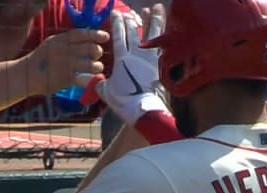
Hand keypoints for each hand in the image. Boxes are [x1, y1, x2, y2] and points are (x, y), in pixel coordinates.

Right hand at [21, 28, 107, 95]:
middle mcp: (63, 50)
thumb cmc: (41, 60)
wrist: (26, 75)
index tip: (105, 37)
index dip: (95, 35)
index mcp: (60, 40)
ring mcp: (65, 65)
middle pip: (90, 48)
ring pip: (91, 64)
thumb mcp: (51, 44)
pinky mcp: (66, 79)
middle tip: (96, 56)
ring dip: (97, 67)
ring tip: (96, 68)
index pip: (81, 34)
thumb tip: (87, 39)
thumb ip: (67, 41)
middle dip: (97, 52)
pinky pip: (86, 79)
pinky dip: (92, 80)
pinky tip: (93, 80)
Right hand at [94, 5, 166, 125]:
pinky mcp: (160, 65)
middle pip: (134, 32)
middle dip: (131, 20)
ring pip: (152, 34)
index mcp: (122, 59)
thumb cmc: (124, 101)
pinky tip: (167, 28)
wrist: (143, 108)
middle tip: (128, 12)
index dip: (117, 23)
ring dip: (153, 20)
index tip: (116, 12)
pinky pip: (162, 46)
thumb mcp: (106, 92)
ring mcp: (150, 59)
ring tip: (154, 7)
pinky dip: (165, 35)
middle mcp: (136, 55)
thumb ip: (101, 83)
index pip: (119, 35)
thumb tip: (99, 81)